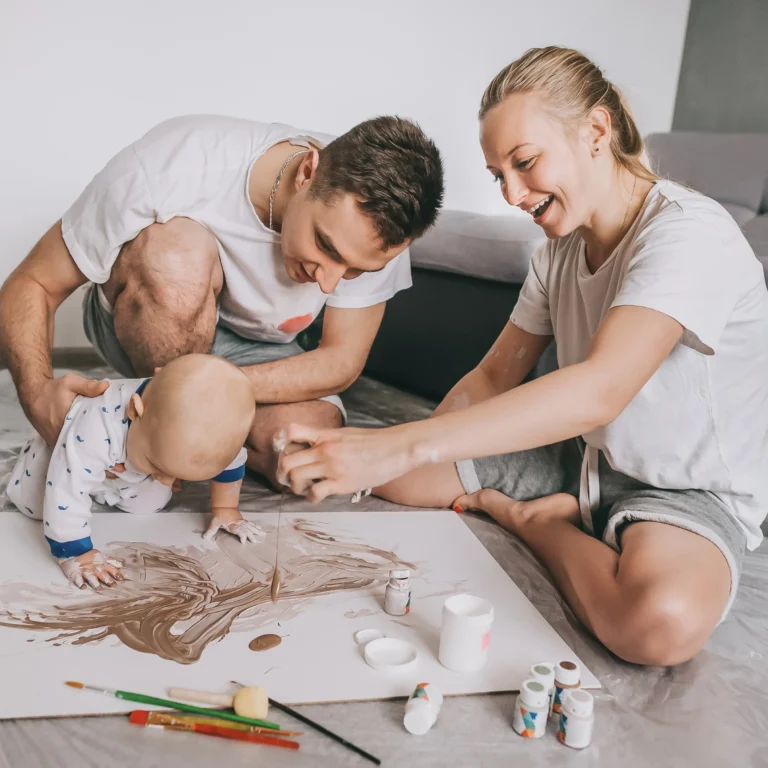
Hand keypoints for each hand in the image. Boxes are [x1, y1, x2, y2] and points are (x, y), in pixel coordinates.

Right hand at [26, 374, 108, 445]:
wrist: (33, 394)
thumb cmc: (53, 389)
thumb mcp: (71, 382)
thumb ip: (88, 386)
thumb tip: (106, 387)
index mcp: (65, 421)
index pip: (85, 435)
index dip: (98, 435)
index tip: (108, 432)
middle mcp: (58, 434)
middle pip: (80, 443)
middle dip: (93, 441)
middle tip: (105, 436)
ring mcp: (54, 439)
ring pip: (73, 446)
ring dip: (83, 443)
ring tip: (97, 439)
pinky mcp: (52, 440)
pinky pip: (66, 445)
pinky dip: (74, 443)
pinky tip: (84, 438)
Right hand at [58, 549, 122, 589]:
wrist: (74, 553)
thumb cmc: (90, 558)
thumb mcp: (102, 558)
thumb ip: (112, 562)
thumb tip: (123, 564)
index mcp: (102, 564)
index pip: (111, 569)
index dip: (117, 574)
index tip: (122, 580)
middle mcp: (95, 568)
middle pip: (102, 574)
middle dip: (108, 580)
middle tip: (113, 585)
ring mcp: (85, 571)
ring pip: (91, 577)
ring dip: (95, 583)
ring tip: (99, 588)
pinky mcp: (75, 573)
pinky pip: (77, 578)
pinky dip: (80, 583)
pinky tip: (83, 587)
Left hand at [204, 508, 265, 543]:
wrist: (223, 505)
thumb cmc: (219, 514)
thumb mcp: (214, 523)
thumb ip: (210, 531)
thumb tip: (204, 538)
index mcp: (233, 525)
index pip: (239, 531)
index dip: (242, 536)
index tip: (243, 542)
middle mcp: (238, 524)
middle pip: (246, 529)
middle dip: (251, 535)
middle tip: (255, 541)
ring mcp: (241, 521)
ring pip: (250, 526)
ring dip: (256, 531)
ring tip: (262, 534)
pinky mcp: (242, 520)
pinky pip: (250, 524)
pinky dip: (255, 526)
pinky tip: (259, 528)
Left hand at [279, 423, 417, 501]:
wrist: (396, 449)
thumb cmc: (374, 442)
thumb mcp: (346, 433)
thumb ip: (327, 438)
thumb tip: (313, 445)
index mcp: (325, 435)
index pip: (291, 431)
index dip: (281, 443)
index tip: (285, 452)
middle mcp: (325, 450)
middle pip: (287, 460)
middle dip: (283, 473)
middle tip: (289, 479)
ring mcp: (332, 467)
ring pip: (295, 477)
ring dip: (295, 486)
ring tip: (303, 488)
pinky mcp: (341, 483)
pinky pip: (314, 493)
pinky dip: (310, 498)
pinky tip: (317, 496)